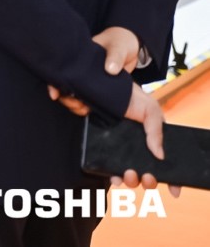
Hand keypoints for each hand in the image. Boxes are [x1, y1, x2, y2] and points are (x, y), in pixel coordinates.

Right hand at [46, 26, 142, 115]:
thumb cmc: (119, 43)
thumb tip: (110, 70)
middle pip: (64, 85)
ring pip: (75, 93)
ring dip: (76, 103)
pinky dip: (88, 104)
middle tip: (78, 106)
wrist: (130, 48)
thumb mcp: (118, 47)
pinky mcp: (97, 86)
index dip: (54, 82)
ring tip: (85, 110)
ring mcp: (88, 78)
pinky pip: (88, 97)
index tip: (54, 95)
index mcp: (78, 57)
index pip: (60, 70)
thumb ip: (115, 57)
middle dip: (66, 98)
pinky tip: (92, 110)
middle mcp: (79, 69)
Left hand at [114, 83, 180, 197]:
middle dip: (150, 182)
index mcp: (154, 142)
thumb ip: (156, 132)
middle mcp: (139, 150)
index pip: (166, 165)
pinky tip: (115, 177)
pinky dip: (114, 177)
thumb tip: (160, 156)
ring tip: (130, 173)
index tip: (175, 192)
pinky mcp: (106, 150)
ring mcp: (122, 151)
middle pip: (148, 175)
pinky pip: (110, 169)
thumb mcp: (151, 111)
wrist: (106, 89)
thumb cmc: (132, 98)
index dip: (173, 180)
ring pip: (130, 176)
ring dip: (132, 181)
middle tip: (147, 176)